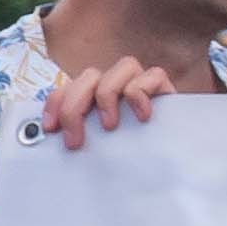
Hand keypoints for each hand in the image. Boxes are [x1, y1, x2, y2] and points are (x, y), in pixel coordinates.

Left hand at [42, 60, 176, 147]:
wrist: (175, 159)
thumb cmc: (136, 154)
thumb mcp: (103, 147)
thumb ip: (85, 137)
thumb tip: (56, 138)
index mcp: (99, 95)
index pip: (70, 86)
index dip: (55, 104)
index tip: (51, 129)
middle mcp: (119, 84)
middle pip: (90, 75)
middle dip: (75, 107)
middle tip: (77, 140)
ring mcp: (142, 82)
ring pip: (123, 66)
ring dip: (109, 95)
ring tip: (111, 125)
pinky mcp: (165, 86)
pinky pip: (153, 75)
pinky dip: (141, 94)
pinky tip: (142, 117)